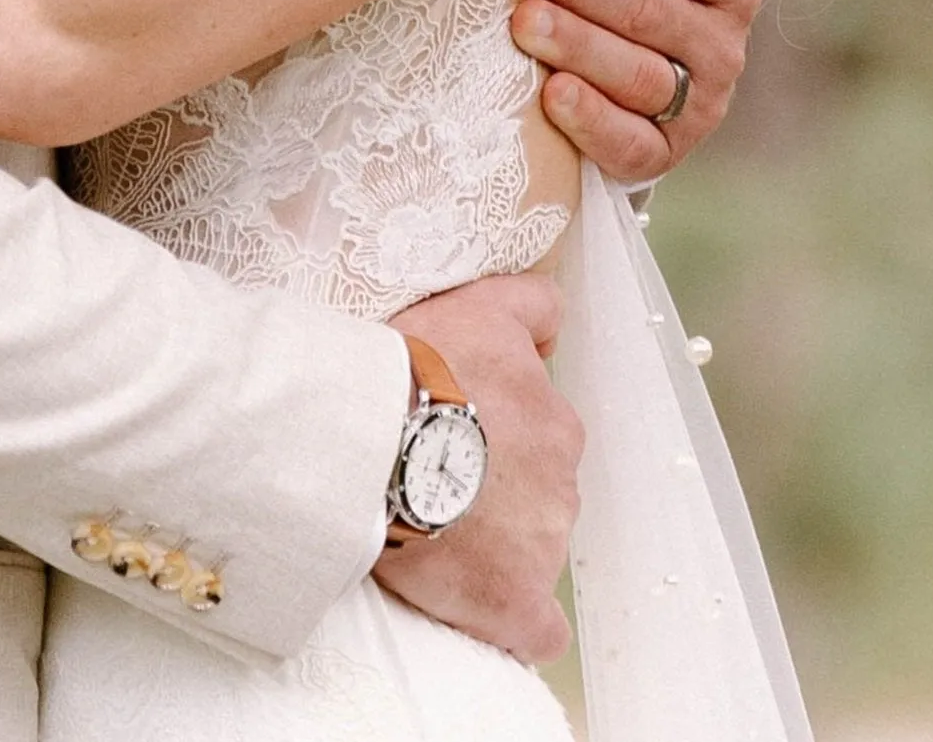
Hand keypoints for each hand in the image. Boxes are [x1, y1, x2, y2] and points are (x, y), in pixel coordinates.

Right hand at [373, 274, 580, 663]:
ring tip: (430, 533)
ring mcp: (543, 545)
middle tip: (433, 481)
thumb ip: (531, 306)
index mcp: (553, 421)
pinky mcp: (517, 603)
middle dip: (495, 490)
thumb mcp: (478, 306)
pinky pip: (536, 628)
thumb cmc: (414, 368)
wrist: (372, 438)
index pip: (543, 435)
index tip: (458, 438)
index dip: (501, 437)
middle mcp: (561, 481)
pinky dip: (515, 621)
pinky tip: (484, 611)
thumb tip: (555, 332)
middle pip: (534, 492)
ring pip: (530, 549)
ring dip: (493, 546)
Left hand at [505, 0, 762, 184]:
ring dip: (580, 45)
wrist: (633, 72)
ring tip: (524, 20)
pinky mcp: (663, 156)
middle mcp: (725, 45)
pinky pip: (631, 145)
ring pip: (639, 75)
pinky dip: (592, 121)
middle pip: (650, 8)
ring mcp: (698, 106)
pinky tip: (552, 94)